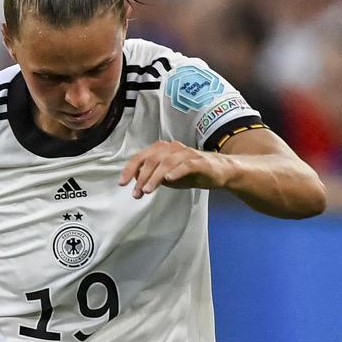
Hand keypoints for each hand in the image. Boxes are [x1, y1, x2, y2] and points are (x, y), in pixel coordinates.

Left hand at [119, 141, 234, 198]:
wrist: (220, 171)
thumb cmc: (191, 172)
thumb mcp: (167, 175)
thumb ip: (152, 175)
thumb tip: (136, 179)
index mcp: (163, 150)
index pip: (141, 156)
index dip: (130, 169)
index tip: (122, 183)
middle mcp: (173, 148)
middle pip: (152, 159)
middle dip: (142, 177)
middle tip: (136, 193)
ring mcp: (187, 154)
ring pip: (167, 162)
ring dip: (155, 177)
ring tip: (147, 191)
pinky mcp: (200, 162)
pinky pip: (186, 165)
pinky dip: (176, 171)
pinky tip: (168, 179)